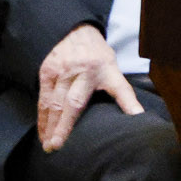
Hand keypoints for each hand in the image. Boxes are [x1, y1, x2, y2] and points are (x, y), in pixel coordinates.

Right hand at [36, 24, 140, 151]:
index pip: (79, 101)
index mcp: (94, 73)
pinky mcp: (45, 72)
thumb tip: (139, 117)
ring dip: (47, 125)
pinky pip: (41, 98)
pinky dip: (41, 116)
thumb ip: (125, 96)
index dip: (71, 122)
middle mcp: (73, 72)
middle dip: (57, 127)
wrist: (77, 32)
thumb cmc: (98, 57)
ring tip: (47, 145)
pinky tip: (42, 130)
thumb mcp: (115, 73)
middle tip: (52, 148)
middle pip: (62, 104)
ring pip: (49, 103)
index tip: (69, 139)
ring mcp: (57, 72)